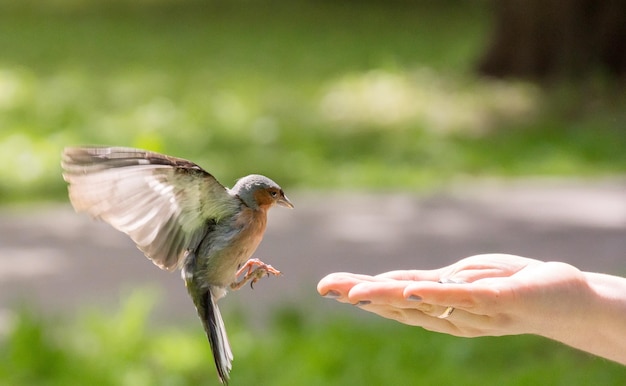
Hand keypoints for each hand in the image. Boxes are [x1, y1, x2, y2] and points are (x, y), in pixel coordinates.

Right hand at [317, 254, 588, 337]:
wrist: (565, 299)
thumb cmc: (512, 285)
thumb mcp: (466, 280)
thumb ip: (437, 283)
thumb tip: (407, 284)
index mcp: (439, 304)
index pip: (393, 298)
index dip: (359, 293)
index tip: (328, 287)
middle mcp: (450, 312)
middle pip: (399, 302)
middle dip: (361, 294)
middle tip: (327, 288)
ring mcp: (473, 307)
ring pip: (423, 301)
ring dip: (388, 295)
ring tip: (355, 292)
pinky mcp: (499, 297)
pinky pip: (464, 298)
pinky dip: (437, 294)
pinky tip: (413, 290)